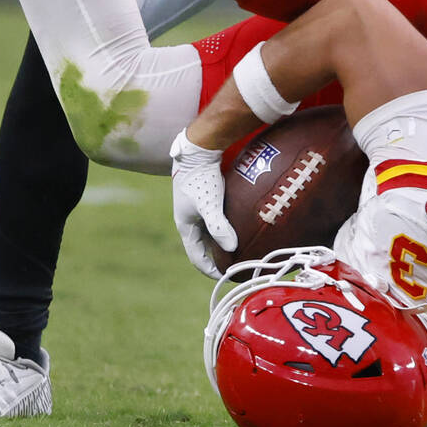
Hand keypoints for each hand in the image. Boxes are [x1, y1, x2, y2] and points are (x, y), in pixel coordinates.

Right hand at [169, 128, 237, 277]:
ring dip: (222, 242)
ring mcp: (197, 207)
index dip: (210, 270)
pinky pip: (216, 218)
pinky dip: (226, 226)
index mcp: (185, 225)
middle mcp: (189, 218)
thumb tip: (232, 248)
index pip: (196, 257)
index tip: (227, 276)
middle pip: (204, 246)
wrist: (198, 149)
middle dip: (218, 257)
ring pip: (210, 232)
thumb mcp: (209, 204)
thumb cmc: (201, 178)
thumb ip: (219, 227)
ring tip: (241, 248)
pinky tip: (241, 225)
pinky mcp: (206, 196)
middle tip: (236, 265)